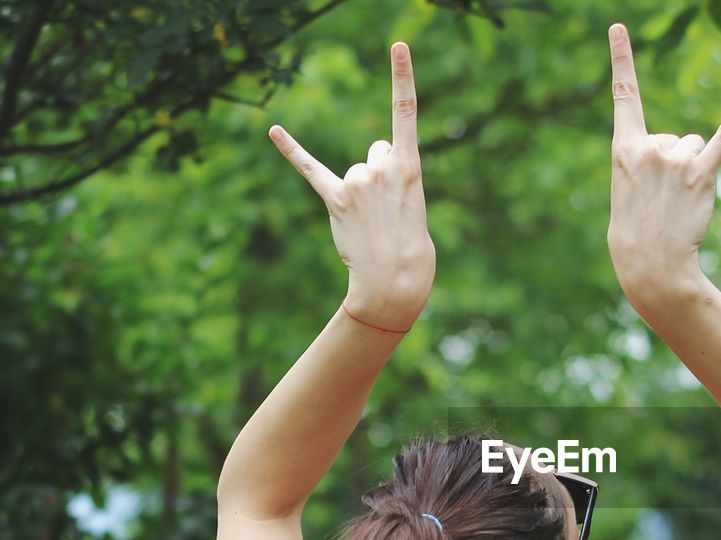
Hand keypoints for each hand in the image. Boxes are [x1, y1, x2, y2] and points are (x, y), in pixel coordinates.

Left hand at [268, 42, 434, 327]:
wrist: (394, 281)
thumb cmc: (411, 248)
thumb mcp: (413, 204)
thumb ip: (392, 179)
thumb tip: (364, 178)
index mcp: (410, 167)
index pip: (406, 112)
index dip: (402, 76)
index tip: (398, 44)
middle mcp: (380, 167)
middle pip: (376, 152)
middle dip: (381, 176)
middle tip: (389, 210)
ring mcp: (356, 182)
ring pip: (354, 171)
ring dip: (360, 194)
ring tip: (372, 222)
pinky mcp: (334, 199)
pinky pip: (311, 169)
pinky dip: (292, 150)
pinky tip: (274, 131)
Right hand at [605, 23, 720, 308]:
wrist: (650, 264)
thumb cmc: (637, 230)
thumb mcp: (628, 187)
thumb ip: (646, 159)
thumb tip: (686, 146)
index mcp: (623, 148)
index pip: (623, 95)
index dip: (621, 58)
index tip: (618, 26)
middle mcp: (649, 147)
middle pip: (675, 136)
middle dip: (673, 165)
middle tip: (662, 199)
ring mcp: (676, 159)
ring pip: (695, 145)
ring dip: (693, 171)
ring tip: (678, 200)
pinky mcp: (702, 173)